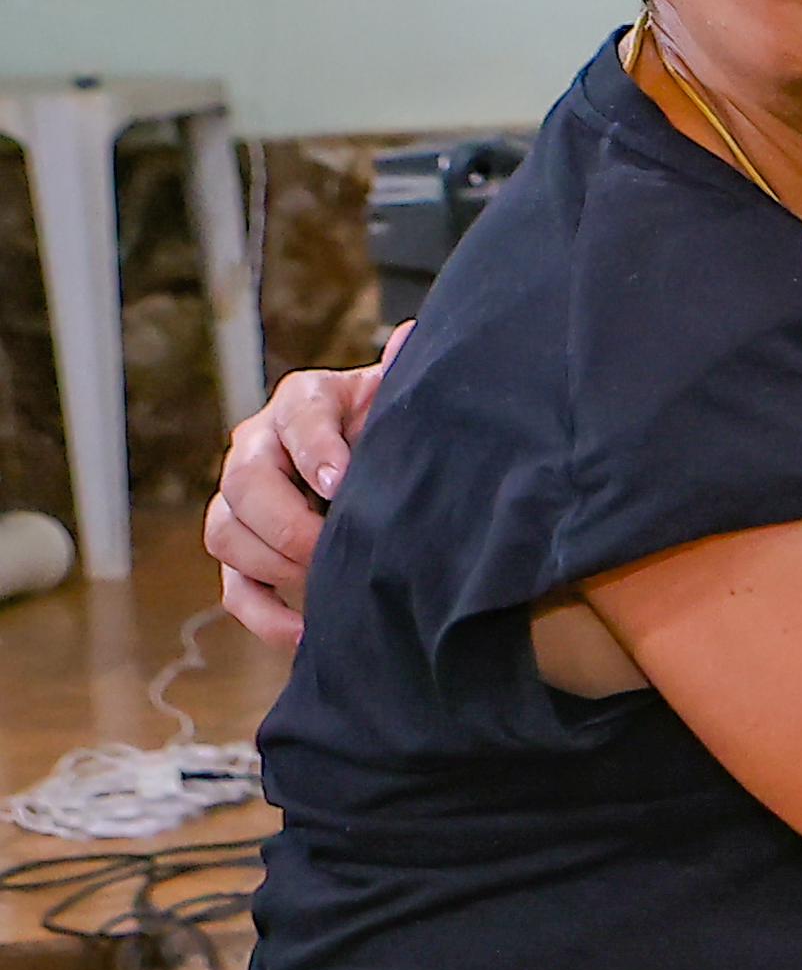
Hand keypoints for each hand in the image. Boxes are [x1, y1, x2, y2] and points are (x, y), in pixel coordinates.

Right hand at [204, 341, 398, 644]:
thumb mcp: (402, 395)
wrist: (382, 453)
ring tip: (323, 581)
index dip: (315, 450)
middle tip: (330, 548)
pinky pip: (233, 587)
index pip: (298, 417)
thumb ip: (403, 372)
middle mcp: (258, 446)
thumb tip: (409, 337)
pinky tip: (306, 633)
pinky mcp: (243, 550)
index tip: (340, 484)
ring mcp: (241, 501)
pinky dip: (263, 614)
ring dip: (270, 562)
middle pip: (244, 482)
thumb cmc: (393, 423)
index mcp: (303, 400)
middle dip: (286, 521)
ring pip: (224, 532)